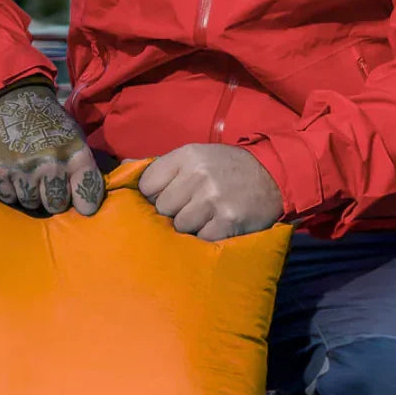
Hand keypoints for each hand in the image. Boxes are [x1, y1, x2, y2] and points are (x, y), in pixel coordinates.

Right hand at [0, 83, 105, 215]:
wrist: (13, 99)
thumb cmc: (49, 122)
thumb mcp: (75, 137)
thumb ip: (82, 166)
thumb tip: (87, 200)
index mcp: (75, 154)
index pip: (87, 193)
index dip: (86, 204)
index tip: (83, 207)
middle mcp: (51, 164)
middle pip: (57, 204)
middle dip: (55, 200)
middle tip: (50, 188)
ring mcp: (23, 169)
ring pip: (31, 203)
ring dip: (31, 195)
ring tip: (30, 178)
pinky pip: (8, 197)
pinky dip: (11, 190)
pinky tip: (14, 175)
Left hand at [137, 143, 283, 240]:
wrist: (274, 176)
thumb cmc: (227, 169)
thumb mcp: (196, 156)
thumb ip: (162, 166)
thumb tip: (121, 171)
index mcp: (187, 155)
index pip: (147, 185)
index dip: (155, 196)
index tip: (170, 199)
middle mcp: (199, 175)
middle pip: (162, 208)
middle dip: (173, 213)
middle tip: (192, 209)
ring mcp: (213, 199)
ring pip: (179, 226)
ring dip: (190, 228)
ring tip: (205, 219)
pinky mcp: (227, 221)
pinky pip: (200, 239)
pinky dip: (206, 238)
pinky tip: (217, 228)